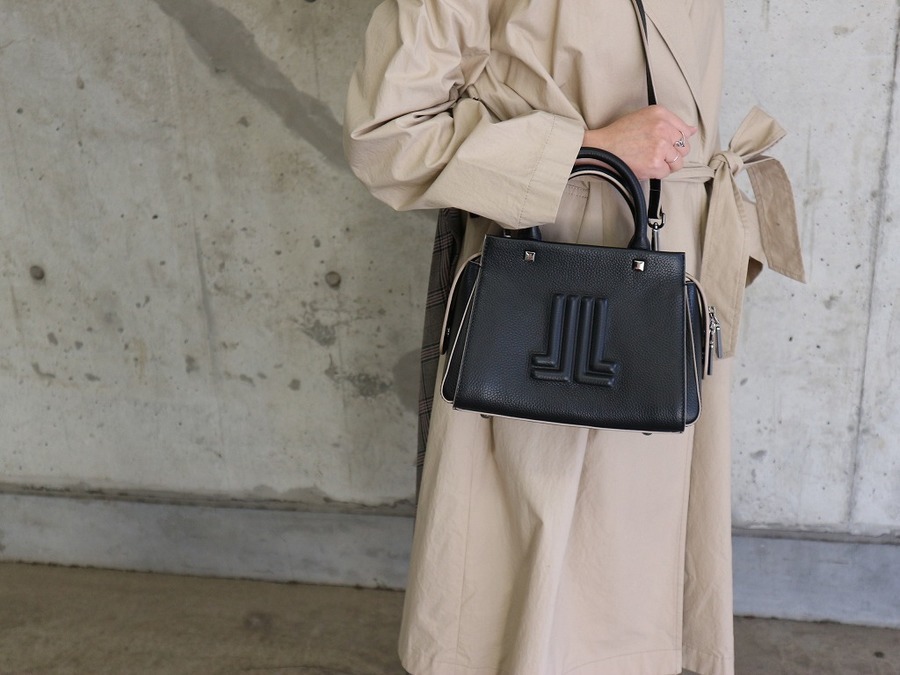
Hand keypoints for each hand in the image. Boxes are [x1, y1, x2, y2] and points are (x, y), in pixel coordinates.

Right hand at [582, 105, 696, 179]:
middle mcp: (662, 127)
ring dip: (666, 165)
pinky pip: (666, 172)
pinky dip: (656, 172)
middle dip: (673, 153)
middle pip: (684, 147)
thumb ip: (670, 122)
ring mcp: (660, 146)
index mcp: (660, 113)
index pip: (684, 130)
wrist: (602, 148)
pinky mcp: (655, 163)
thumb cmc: (620, 134)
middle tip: (655, 153)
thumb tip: (692, 131)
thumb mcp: (644, 117)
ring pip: (678, 162)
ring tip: (650, 160)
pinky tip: (644, 165)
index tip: (665, 144)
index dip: (676, 141)